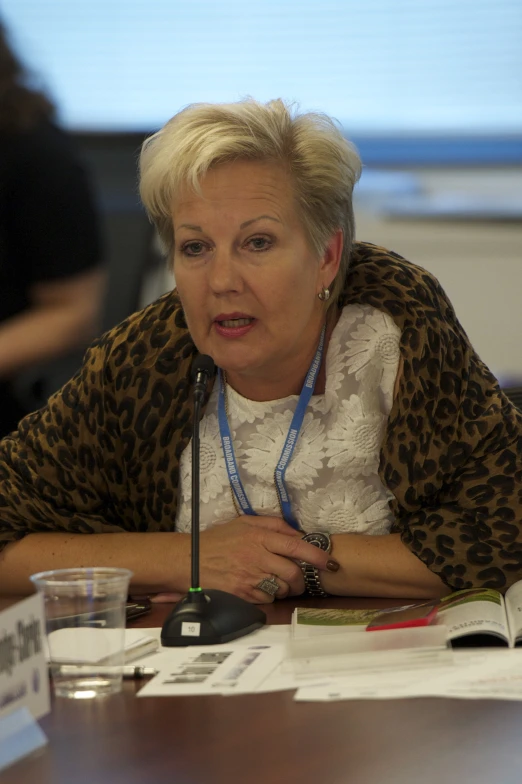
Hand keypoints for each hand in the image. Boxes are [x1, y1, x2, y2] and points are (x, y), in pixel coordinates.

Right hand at [196, 515, 337, 603]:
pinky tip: (259, 588)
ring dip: (285, 588)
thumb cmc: (218, 540)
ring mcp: (250, 577)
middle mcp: (257, 556)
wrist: (188, 560)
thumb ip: (273, 525)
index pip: (296, 546)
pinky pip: (267, 599)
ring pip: (282, 588)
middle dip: (302, 579)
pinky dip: (269, 596)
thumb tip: (298, 533)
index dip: (316, 556)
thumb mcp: (244, 523)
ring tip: (275, 582)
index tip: (330, 563)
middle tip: (300, 580)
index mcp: (259, 537)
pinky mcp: (242, 594)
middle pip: (293, 572)